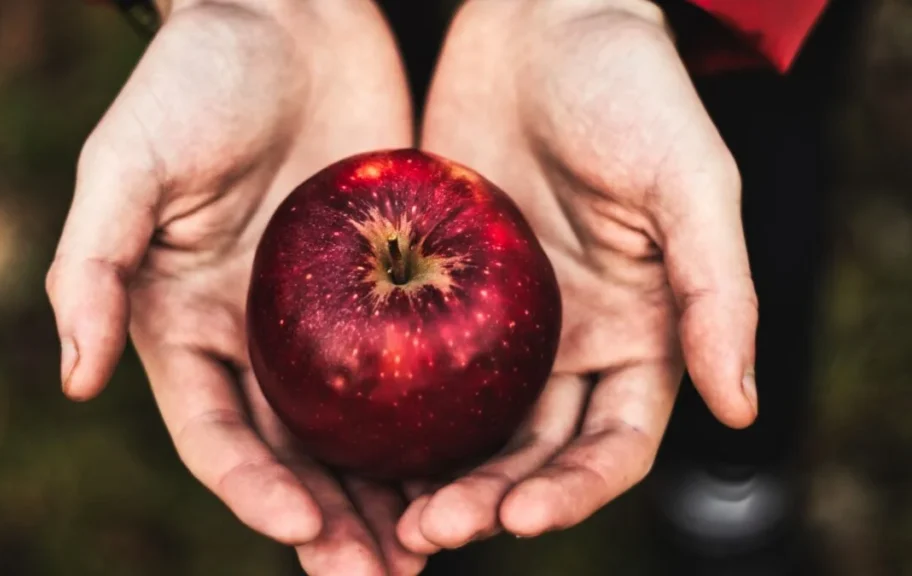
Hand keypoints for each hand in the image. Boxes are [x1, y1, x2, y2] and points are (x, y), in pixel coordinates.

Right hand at [47, 2, 423, 573]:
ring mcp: (335, 320)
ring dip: (394, 497)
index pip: (220, 434)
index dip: (254, 490)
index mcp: (192, 326)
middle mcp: (264, 339)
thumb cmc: (198, 78)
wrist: (290, 14)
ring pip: (365, 433)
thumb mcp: (130, 162)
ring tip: (434, 549)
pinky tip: (484, 462)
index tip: (300, 528)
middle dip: (332, 524)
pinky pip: (425, 368)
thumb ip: (94, 264)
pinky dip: (446, 424)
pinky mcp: (396, 288)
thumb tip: (75, 376)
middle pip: (297, 456)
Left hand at [397, 0, 758, 551]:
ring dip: (428, 476)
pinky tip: (340, 436)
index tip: (522, 516)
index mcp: (635, 333)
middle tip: (430, 532)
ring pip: (463, 424)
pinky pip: (404, 360)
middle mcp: (564, 343)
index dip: (575, 491)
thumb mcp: (688, 179)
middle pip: (529, 452)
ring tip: (383, 515)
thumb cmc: (628, 86)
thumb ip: (718, 289)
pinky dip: (383, 409)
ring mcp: (494, 321)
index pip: (611, 442)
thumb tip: (741, 406)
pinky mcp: (431, 285)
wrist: (539, 18)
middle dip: (489, 501)